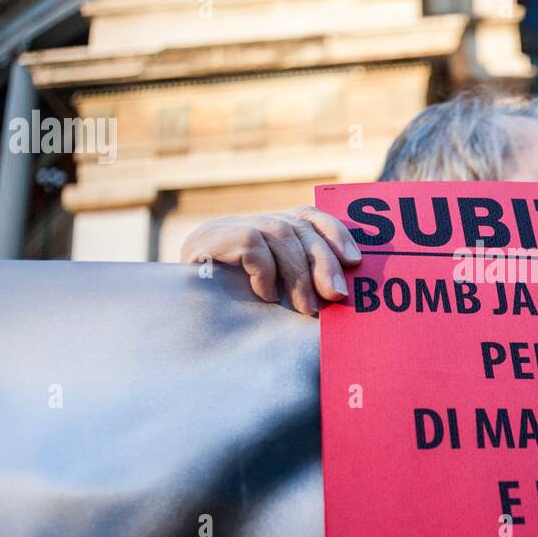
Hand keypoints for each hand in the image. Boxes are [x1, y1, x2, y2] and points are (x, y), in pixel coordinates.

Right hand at [180, 207, 360, 314]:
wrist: (183, 320)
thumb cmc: (240, 313)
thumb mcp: (280, 297)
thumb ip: (306, 285)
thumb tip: (342, 293)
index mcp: (273, 231)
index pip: (310, 216)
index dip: (336, 232)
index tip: (354, 262)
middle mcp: (254, 223)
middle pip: (300, 226)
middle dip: (322, 261)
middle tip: (336, 296)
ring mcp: (230, 227)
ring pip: (279, 233)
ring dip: (298, 274)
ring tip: (305, 308)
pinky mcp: (210, 239)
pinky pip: (251, 243)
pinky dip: (264, 271)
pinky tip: (264, 296)